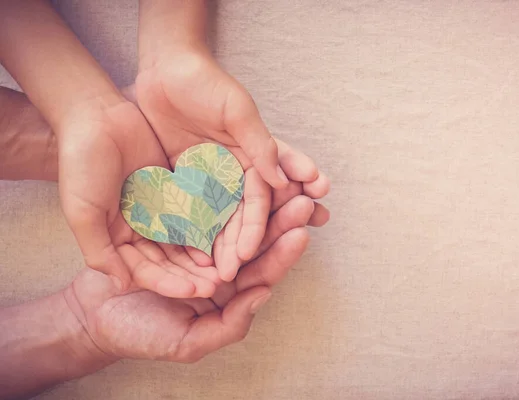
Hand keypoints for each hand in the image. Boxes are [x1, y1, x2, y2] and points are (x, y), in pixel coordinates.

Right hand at [57, 98, 218, 297]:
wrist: (96, 117)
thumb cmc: (81, 165)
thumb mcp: (83, 212)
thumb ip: (99, 250)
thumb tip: (121, 284)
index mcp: (116, 239)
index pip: (146, 271)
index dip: (168, 283)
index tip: (192, 292)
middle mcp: (139, 230)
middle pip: (169, 261)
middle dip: (190, 276)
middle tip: (217, 286)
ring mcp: (158, 211)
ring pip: (184, 241)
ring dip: (202, 257)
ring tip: (225, 269)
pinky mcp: (174, 191)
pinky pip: (193, 212)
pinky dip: (206, 226)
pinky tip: (224, 237)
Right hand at [63, 191, 313, 360]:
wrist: (93, 314)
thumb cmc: (140, 334)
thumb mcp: (186, 342)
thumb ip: (229, 326)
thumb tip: (264, 295)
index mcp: (229, 292)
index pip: (262, 272)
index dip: (282, 253)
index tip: (302, 234)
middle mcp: (220, 264)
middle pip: (256, 241)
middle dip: (280, 220)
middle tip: (302, 200)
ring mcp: (200, 240)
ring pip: (234, 218)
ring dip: (258, 200)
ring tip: (281, 180)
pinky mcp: (179, 221)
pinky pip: (203, 206)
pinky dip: (221, 190)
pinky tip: (238, 171)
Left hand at [126, 76, 330, 280]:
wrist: (166, 69)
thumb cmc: (207, 83)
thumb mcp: (238, 111)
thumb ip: (261, 145)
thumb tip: (283, 182)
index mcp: (254, 157)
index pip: (258, 198)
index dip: (256, 226)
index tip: (247, 252)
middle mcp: (234, 172)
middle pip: (240, 215)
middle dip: (240, 244)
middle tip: (234, 272)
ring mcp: (208, 178)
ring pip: (216, 218)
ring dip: (217, 246)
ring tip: (215, 274)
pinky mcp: (184, 179)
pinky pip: (187, 209)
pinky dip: (190, 231)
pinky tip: (189, 255)